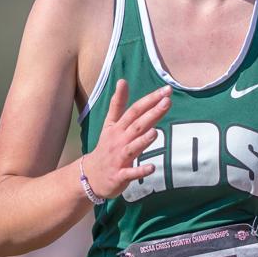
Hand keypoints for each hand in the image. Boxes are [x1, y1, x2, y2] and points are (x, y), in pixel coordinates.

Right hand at [82, 80, 171, 198]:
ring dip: (143, 141)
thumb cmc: (106, 147)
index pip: (134, 110)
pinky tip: (152, 167)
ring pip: (132, 148)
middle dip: (152, 114)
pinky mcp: (120, 175)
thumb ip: (118, 104)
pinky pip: (131, 173)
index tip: (165, 90)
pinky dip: (140, 171)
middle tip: (167, 101)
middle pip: (136, 125)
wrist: (90, 176)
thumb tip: (123, 81)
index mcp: (117, 128)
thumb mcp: (109, 124)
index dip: (149, 100)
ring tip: (155, 132)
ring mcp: (119, 158)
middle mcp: (118, 140)